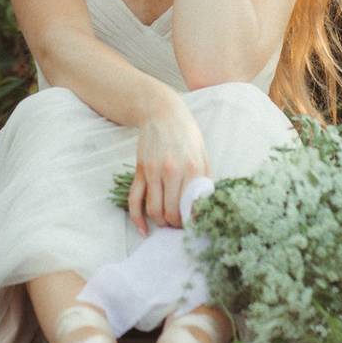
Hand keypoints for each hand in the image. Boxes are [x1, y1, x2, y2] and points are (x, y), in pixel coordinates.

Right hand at [128, 92, 210, 234]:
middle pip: (170, 211)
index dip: (192, 220)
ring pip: (153, 209)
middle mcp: (171, 171)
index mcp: (191, 168)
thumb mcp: (202, 153)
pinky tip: (143, 230)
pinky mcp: (140, 171)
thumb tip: (206, 203)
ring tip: (167, 224)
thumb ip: (205, 178)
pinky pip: (135, 200)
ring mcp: (153, 172)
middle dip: (176, 224)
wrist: (161, 113)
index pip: (191, 205)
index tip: (194, 225)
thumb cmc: (186, 133)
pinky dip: (137, 218)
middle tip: (180, 226)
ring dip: (160, 223)